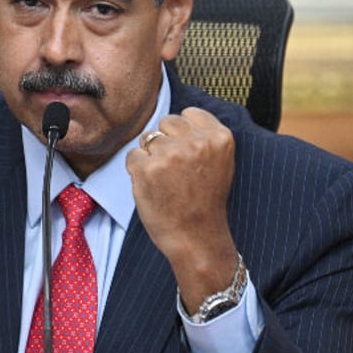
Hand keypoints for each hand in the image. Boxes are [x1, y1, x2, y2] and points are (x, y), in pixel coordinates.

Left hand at [126, 108, 237, 312]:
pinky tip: (153, 187)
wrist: (196, 238)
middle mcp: (196, 142)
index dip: (183, 133)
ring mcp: (170, 154)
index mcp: (219, 138)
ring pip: (148, 138)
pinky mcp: (146, 168)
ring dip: (151, 156)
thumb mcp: (220, 163)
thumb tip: (179, 119)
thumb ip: (204, 137)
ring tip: (166, 180)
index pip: (190, 114)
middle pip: (167, 122)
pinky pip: (132, 156)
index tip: (187, 152)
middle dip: (166, 141)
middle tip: (175, 170)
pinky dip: (137, 170)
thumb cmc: (205, 203)